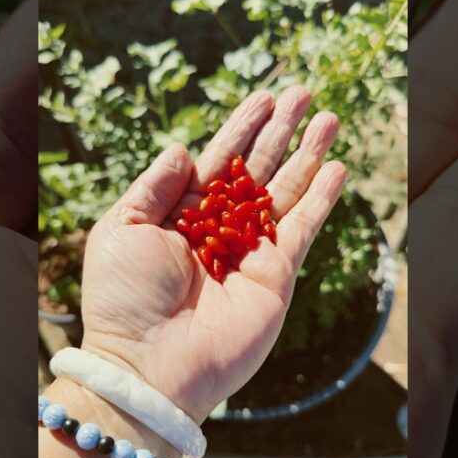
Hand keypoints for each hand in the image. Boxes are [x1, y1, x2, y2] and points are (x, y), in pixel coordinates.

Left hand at [80, 86, 345, 421]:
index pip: (218, 160)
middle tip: (304, 92)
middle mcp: (218, 229)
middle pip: (258, 168)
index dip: (242, 127)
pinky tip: (335, 168)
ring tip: (328, 118)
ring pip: (286, 191)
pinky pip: (302, 228)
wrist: (149, 365)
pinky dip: (321, 198)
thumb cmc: (123, 300)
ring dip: (308, 154)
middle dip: (281, 130)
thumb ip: (154, 186)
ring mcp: (250, 252)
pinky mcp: (276, 275)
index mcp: (179, 215)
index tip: (265, 96)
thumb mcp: (121, 229)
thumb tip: (185, 149)